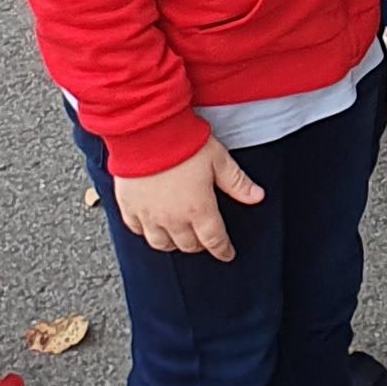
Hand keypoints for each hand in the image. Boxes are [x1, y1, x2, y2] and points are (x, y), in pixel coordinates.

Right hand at [114, 137, 263, 259]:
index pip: (214, 240)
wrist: (146, 131)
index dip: (223, 249)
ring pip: (161, 243)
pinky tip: (150, 227)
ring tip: (178, 238)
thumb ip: (237, 182)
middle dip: (199, 245)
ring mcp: (148, 214)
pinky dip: (145, 232)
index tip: (227, 254)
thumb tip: (257, 197)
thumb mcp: (218, 159)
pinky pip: (136, 229)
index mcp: (198, 209)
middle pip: (188, 245)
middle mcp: (172, 218)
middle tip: (204, 240)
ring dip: (173, 243)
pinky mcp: (129, 206)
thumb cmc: (183, 141)